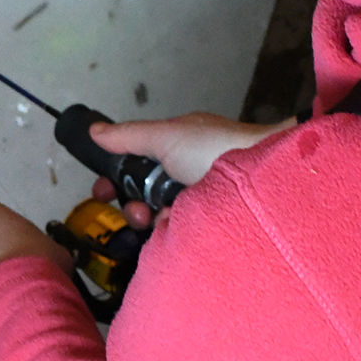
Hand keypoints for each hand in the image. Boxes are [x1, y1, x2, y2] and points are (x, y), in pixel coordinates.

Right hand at [90, 113, 293, 228]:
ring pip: (160, 214)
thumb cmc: (214, 150)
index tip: (100, 193)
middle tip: (135, 213)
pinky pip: (180, 230)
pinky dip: (172, 230)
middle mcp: (185, 172)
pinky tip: (174, 229)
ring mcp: (198, 198)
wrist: (266, 176)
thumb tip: (93, 130)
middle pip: (144, 193)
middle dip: (131, 203)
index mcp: (175, 147)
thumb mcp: (166, 136)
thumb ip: (129, 136)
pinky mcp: (209, 222)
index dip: (115, 178)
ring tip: (157, 220)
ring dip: (151, 218)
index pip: (135, 163)